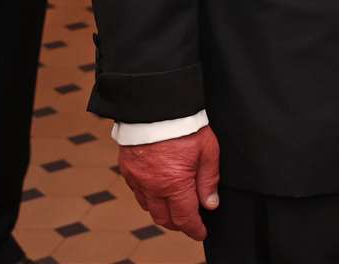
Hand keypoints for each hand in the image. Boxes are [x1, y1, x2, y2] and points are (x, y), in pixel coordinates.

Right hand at [118, 126, 219, 241]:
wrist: (157, 107)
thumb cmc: (185, 126)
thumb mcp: (208, 151)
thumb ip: (209, 180)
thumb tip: (210, 204)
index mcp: (175, 184)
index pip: (185, 217)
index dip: (194, 229)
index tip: (201, 233)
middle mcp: (153, 187)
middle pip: (164, 218)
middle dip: (178, 223)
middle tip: (190, 221)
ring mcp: (137, 179)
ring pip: (148, 207)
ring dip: (162, 212)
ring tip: (174, 207)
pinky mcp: (127, 169)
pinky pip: (137, 192)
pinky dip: (148, 198)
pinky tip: (157, 191)